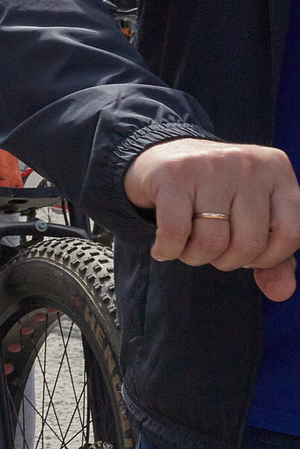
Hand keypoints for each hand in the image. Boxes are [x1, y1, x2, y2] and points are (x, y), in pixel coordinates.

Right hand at [125, 138, 299, 299]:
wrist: (161, 155)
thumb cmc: (215, 194)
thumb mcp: (251, 217)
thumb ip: (272, 258)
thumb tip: (282, 293)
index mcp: (277, 171)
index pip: (291, 234)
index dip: (267, 258)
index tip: (247, 253)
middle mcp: (248, 164)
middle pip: (248, 244)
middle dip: (227, 261)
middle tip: (213, 251)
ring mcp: (210, 166)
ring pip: (211, 243)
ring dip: (195, 258)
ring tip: (187, 248)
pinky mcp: (173, 175)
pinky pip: (176, 233)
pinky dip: (168, 251)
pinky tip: (163, 249)